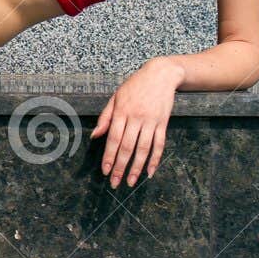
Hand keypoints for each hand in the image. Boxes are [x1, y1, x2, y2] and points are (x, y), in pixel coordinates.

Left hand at [90, 58, 184, 186]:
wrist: (161, 75)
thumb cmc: (134, 86)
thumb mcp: (115, 97)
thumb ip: (105, 117)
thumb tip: (95, 136)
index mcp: (121, 112)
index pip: (113, 139)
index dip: (109, 156)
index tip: (105, 171)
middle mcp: (136, 118)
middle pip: (127, 147)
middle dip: (120, 167)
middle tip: (115, 183)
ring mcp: (151, 121)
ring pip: (144, 149)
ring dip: (137, 167)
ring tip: (131, 182)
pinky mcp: (163, 123)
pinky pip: (159, 144)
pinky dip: (155, 159)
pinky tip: (150, 172)